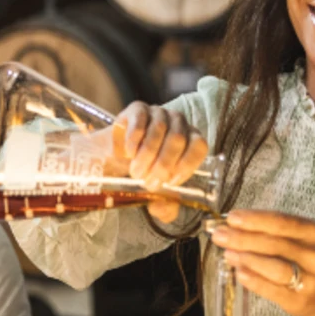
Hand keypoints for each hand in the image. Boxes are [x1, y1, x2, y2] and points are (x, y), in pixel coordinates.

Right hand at [111, 102, 208, 223]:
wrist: (115, 157)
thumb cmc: (144, 173)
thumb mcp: (157, 194)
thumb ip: (165, 206)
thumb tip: (164, 207)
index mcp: (191, 140)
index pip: (199, 146)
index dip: (187, 164)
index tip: (171, 181)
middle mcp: (178, 123)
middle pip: (178, 139)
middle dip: (162, 165)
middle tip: (148, 182)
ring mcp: (159, 113)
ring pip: (158, 130)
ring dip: (146, 156)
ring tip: (135, 172)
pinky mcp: (138, 108)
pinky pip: (140, 121)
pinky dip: (134, 140)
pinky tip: (128, 154)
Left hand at [210, 209, 314, 315]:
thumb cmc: (306, 262)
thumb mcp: (298, 241)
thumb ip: (269, 232)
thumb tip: (231, 226)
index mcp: (310, 233)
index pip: (281, 222)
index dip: (255, 219)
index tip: (232, 218)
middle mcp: (313, 254)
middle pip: (275, 244)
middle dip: (243, 238)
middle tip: (219, 235)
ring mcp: (310, 279)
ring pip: (276, 267)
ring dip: (249, 259)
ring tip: (227, 253)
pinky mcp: (301, 300)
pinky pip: (276, 290)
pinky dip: (256, 282)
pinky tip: (240, 274)